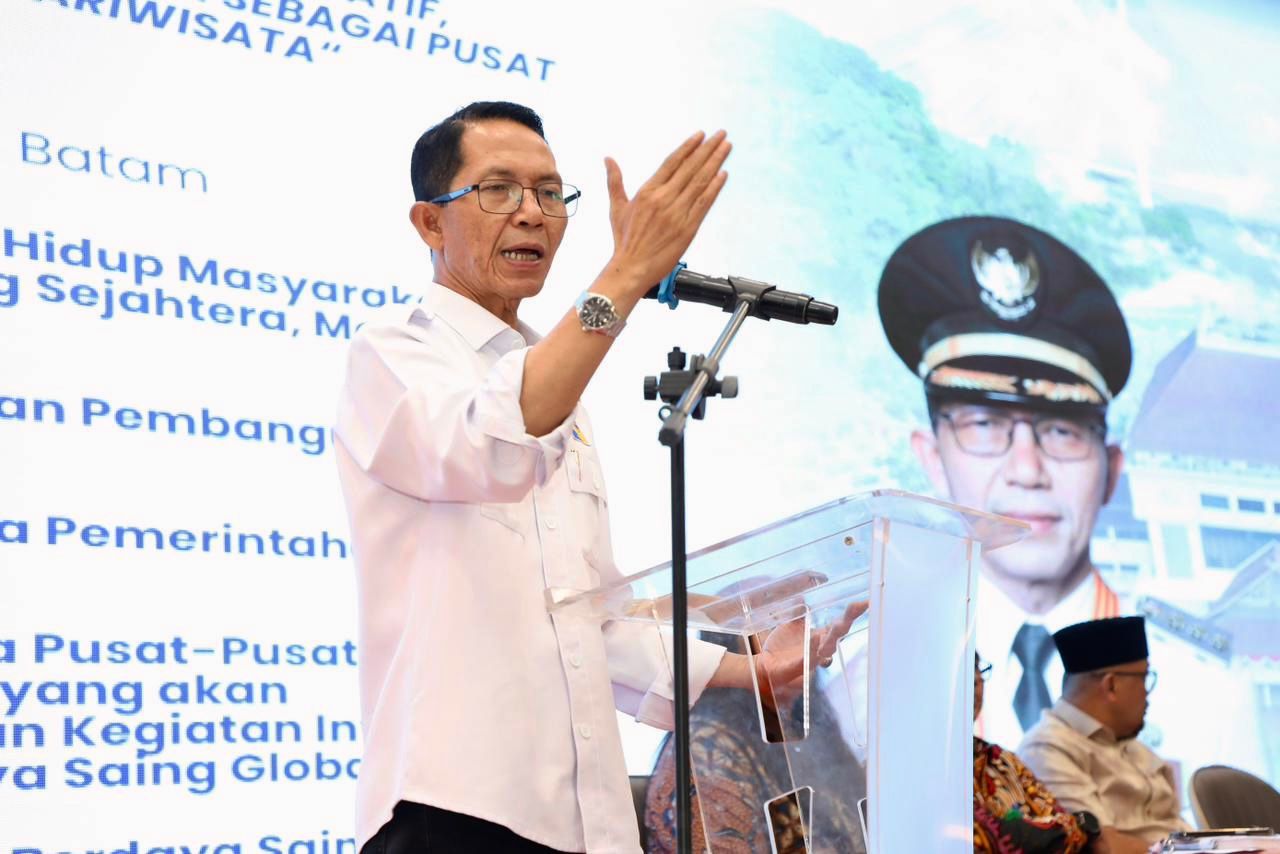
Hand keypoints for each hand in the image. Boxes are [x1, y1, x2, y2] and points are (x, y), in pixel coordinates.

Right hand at [603, 130, 730, 293]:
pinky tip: (723, 174)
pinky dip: (715, 188)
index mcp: (648, 191)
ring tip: (727, 148)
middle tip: (721, 134)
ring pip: (700, 182)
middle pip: (690, 167)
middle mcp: (664, 199)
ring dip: (715, 162)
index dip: (688, 147)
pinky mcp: (688, 228)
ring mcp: (677, 213)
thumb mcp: (617, 207)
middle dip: (708, 149)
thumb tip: (608, 159)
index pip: (672, 162)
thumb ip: (615, 181)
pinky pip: (704, 203)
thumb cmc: (625, 240)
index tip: (700, 135)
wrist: (632, 267)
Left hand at [753, 600, 868, 709]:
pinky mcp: (798, 667)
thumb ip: (797, 609)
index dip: (853, 613)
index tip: (866, 602)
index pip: (841, 623)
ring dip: (833, 637)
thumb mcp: (790, 622)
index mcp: (822, 635)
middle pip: (839, 634)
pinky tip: (816, 640)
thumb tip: (803, 595)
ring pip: (828, 649)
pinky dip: (814, 651)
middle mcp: (821, 647)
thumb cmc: (782, 645)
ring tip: (839, 624)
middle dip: (849, 620)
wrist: (765, 664)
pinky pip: (809, 660)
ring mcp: (812, 658)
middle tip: (860, 606)